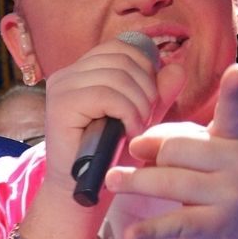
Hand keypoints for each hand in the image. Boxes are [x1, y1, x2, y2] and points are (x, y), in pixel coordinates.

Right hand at [41, 36, 185, 197]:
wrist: (87, 190)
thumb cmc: (112, 157)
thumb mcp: (142, 118)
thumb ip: (159, 94)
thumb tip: (177, 67)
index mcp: (82, 71)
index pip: (120, 48)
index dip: (145, 67)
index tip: (151, 99)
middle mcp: (67, 75)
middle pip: (121, 58)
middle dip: (146, 88)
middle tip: (147, 118)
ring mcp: (61, 88)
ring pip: (117, 76)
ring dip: (139, 103)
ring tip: (138, 127)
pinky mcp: (60, 106)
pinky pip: (107, 95)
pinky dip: (128, 113)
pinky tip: (130, 132)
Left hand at [105, 65, 237, 238]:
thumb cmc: (218, 185)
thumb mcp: (207, 156)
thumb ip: (176, 140)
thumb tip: (136, 141)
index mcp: (235, 139)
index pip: (233, 112)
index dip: (232, 91)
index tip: (234, 70)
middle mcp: (237, 163)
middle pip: (177, 148)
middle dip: (150, 152)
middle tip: (133, 156)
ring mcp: (228, 195)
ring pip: (169, 181)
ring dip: (134, 181)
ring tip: (112, 180)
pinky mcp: (213, 225)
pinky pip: (173, 222)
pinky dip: (148, 229)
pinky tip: (131, 235)